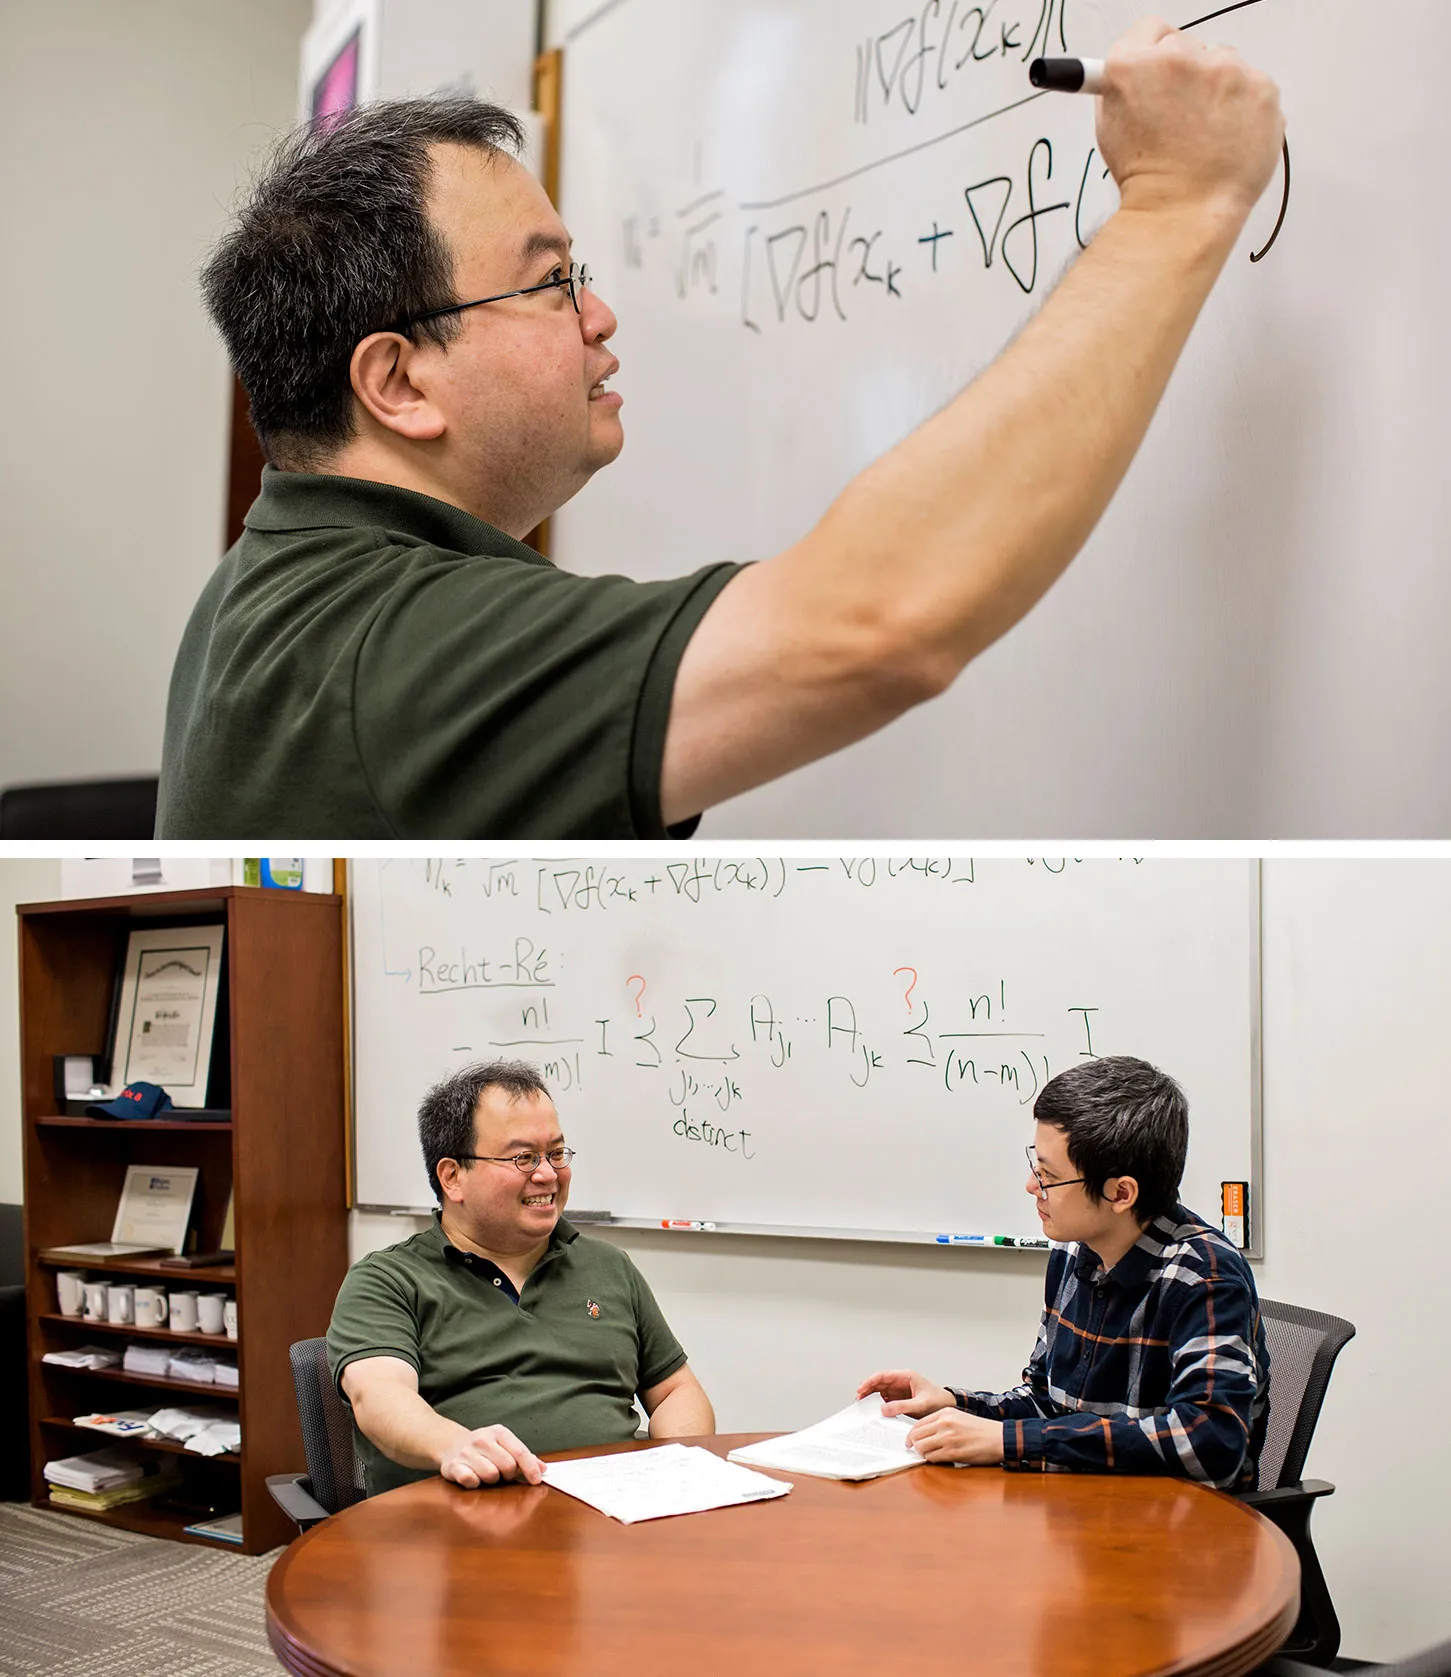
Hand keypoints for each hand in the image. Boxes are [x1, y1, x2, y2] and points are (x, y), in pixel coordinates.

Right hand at [438, 1424, 542, 1488]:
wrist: (451, 1444)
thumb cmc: (484, 1448)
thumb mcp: (504, 1444)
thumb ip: (524, 1456)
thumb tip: (543, 1469)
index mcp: (499, 1432)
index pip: (520, 1452)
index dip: (530, 1468)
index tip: (537, 1480)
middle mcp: (483, 1439)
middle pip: (507, 1465)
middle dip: (509, 1475)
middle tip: (503, 1474)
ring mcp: (467, 1452)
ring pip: (490, 1475)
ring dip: (492, 1480)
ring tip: (487, 1474)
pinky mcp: (454, 1466)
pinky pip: (470, 1480)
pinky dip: (474, 1483)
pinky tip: (473, 1478)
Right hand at [856, 1368, 954, 1418]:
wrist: (948, 1407)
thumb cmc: (939, 1401)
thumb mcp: (921, 1404)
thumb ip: (903, 1406)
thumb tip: (884, 1408)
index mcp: (906, 1376)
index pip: (882, 1375)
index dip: (869, 1382)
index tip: (861, 1390)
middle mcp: (901, 1381)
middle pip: (878, 1383)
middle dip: (867, 1390)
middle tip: (859, 1401)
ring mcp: (900, 1390)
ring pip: (880, 1391)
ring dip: (872, 1398)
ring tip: (864, 1406)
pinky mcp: (901, 1399)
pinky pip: (886, 1400)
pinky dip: (879, 1404)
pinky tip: (875, 1411)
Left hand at [907, 1410, 1004, 1465]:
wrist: (999, 1438)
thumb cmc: (981, 1430)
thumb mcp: (958, 1417)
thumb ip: (940, 1422)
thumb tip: (923, 1434)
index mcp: (944, 1413)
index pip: (918, 1424)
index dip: (912, 1435)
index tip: (911, 1441)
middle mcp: (944, 1423)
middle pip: (916, 1436)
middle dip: (914, 1445)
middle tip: (917, 1450)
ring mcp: (948, 1438)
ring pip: (922, 1448)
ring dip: (923, 1453)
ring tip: (929, 1455)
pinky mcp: (953, 1452)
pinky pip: (933, 1458)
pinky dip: (932, 1460)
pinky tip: (938, 1459)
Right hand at [1097, 16, 1284, 222]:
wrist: (1183, 213)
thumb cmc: (1148, 180)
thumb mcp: (1111, 126)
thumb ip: (1124, 86)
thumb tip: (1134, 67)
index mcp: (1134, 64)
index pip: (1151, 29)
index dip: (1154, 54)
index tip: (1160, 76)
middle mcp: (1179, 57)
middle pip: (1190, 46)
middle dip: (1188, 76)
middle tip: (1182, 119)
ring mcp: (1225, 70)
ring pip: (1225, 64)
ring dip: (1218, 90)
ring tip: (1206, 134)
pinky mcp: (1261, 87)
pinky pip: (1253, 85)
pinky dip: (1244, 108)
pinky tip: (1228, 138)